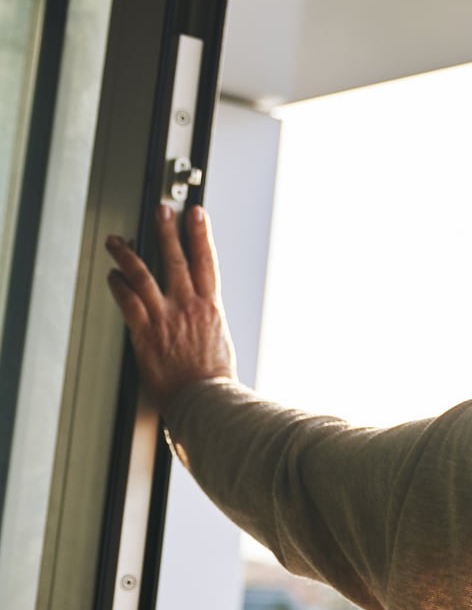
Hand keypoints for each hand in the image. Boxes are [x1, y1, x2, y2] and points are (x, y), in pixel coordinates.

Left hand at [105, 204, 237, 407]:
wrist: (205, 399)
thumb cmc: (214, 378)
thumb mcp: (220, 340)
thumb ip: (207, 320)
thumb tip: (201, 312)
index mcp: (211, 307)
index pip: (207, 261)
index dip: (201, 234)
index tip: (196, 214)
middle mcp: (189, 306)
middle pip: (176, 258)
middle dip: (168, 231)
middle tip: (161, 210)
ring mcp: (166, 317)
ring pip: (144, 276)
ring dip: (128, 254)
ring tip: (118, 240)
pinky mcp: (146, 332)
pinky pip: (127, 302)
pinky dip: (118, 286)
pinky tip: (111, 276)